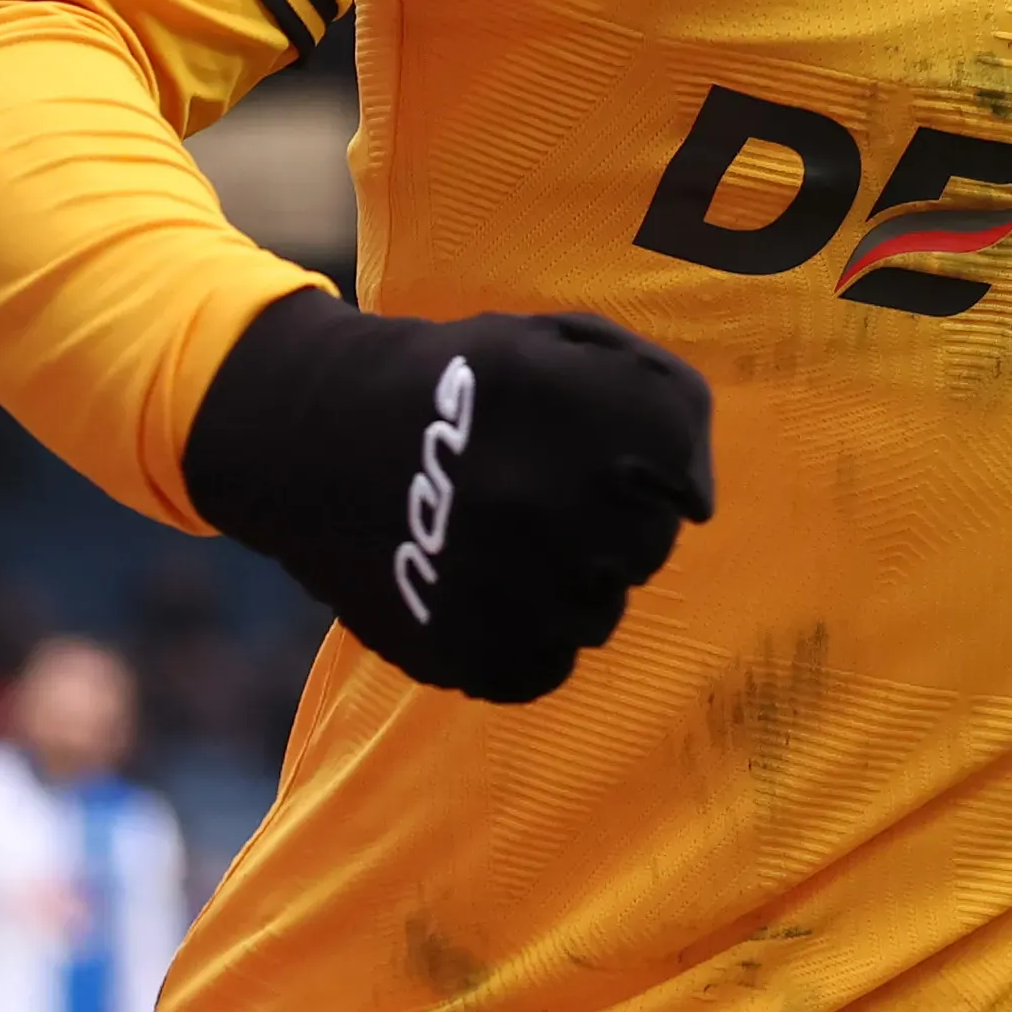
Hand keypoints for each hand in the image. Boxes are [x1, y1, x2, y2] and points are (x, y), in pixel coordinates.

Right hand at [184, 291, 715, 703]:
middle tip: (542, 496)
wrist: (313, 433)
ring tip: (505, 538)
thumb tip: (698, 503)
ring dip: (567, 584)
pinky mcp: (463, 648)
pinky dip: (524, 639)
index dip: (654, 475)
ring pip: (598, 616)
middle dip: (610, 526)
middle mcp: (551, 497)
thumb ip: (659, 397)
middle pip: (645, 554)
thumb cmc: (464, 382)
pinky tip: (484, 588)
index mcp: (588, 412)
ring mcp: (505, 581)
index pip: (685, 488)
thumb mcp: (564, 344)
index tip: (606, 458)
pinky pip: (544, 667)